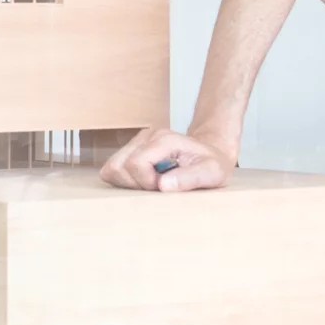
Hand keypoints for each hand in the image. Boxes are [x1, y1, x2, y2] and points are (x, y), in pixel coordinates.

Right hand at [98, 127, 232, 192]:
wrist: (211, 152)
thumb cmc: (212, 164)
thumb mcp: (212, 173)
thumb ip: (190, 178)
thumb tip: (162, 185)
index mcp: (164, 139)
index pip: (135, 163)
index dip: (146, 183)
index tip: (163, 188)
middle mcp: (147, 136)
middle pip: (118, 166)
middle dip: (135, 184)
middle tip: (156, 188)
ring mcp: (137, 141)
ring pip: (111, 167)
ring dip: (127, 183)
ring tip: (149, 185)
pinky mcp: (131, 149)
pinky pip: (113, 168)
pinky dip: (123, 180)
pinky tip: (143, 182)